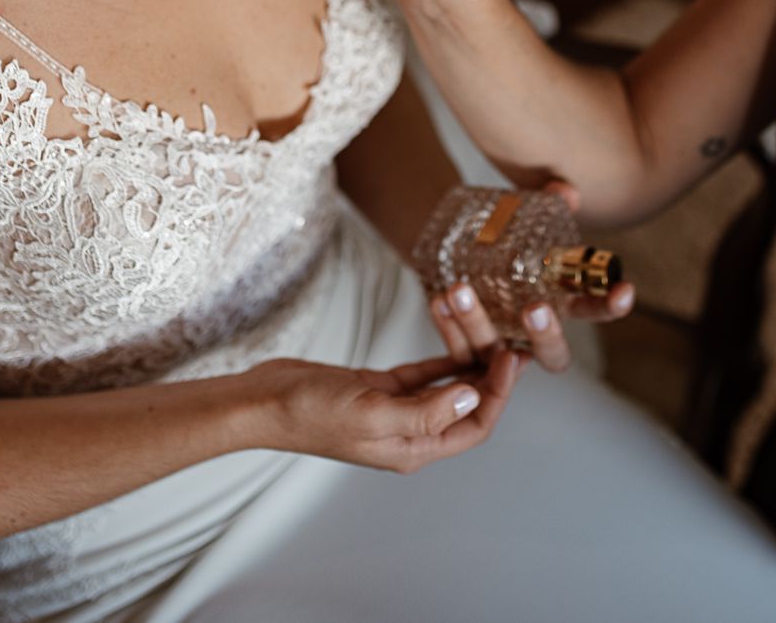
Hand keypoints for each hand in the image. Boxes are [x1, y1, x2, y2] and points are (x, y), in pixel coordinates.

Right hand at [245, 351, 520, 473]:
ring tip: (482, 325)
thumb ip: (425, 411)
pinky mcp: (381, 389)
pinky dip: (440, 351)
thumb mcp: (371, 413)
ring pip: (446, 383)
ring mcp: (396, 410)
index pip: (473, 426)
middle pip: (466, 404)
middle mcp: (409, 434)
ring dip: (465, 354)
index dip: (498, 394)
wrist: (264, 401)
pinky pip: (424, 371)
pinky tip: (456, 329)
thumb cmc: (309, 413)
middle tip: (507, 336)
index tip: (511, 358)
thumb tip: (473, 399)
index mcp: (412, 450)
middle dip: (489, 372)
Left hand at [426, 183, 635, 373]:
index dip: (611, 304)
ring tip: (460, 289)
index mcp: (558, 302)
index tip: (624, 290)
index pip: (593, 309)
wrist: (450, 251)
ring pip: (497, 353)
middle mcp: (533, 330)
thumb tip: (563, 191)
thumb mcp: (523, 221)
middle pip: (553, 355)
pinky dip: (449, 327)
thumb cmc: (502, 240)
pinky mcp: (465, 347)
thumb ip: (547, 207)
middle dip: (547, 335)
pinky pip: (459, 351)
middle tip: (534, 308)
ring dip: (478, 323)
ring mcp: (500, 343)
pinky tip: (438, 301)